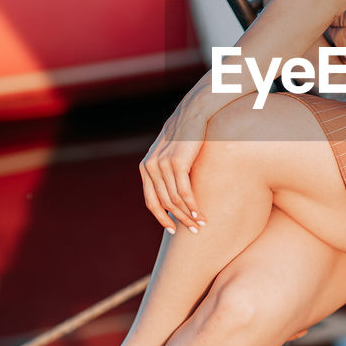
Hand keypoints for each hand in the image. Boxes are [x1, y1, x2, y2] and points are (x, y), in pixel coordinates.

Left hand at [139, 97, 207, 233]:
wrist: (193, 114)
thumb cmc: (185, 136)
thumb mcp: (169, 154)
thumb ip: (165, 172)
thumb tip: (172, 198)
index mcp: (145, 167)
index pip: (151, 201)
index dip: (162, 218)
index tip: (173, 230)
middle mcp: (150, 167)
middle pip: (164, 203)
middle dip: (179, 220)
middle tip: (193, 230)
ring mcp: (162, 165)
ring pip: (175, 199)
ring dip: (188, 214)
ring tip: (201, 223)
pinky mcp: (177, 162)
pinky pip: (184, 191)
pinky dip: (193, 204)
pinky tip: (200, 212)